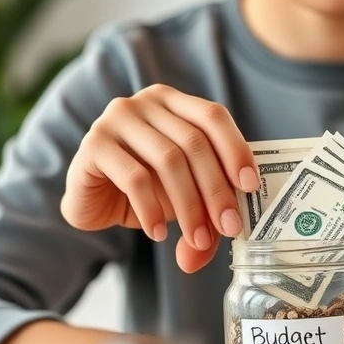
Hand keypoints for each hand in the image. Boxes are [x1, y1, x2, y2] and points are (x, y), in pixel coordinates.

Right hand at [61, 84, 259, 272]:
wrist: (93, 201)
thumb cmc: (145, 192)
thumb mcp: (184, 199)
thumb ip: (208, 215)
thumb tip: (225, 235)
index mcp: (174, 103)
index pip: (213, 116)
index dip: (235, 149)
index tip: (251, 186)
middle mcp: (145, 103)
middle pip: (193, 142)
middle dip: (216, 190)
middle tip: (229, 227)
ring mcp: (117, 119)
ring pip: (168, 159)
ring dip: (189, 206)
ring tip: (197, 240)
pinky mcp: (94, 144)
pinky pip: (134, 178)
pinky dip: (152, 210)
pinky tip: (158, 233)